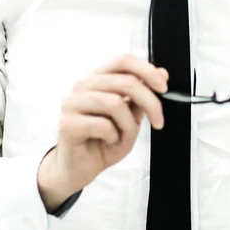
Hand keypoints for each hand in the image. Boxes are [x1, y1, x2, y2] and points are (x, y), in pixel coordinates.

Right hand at [37, 54, 168, 211]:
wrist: (80, 169)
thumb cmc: (104, 140)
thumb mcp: (131, 117)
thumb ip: (142, 95)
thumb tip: (162, 73)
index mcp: (98, 77)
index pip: (124, 60)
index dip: (147, 70)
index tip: (163, 87)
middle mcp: (83, 84)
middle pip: (125, 81)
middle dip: (150, 102)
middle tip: (158, 121)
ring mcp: (72, 102)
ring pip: (115, 103)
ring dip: (128, 125)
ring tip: (123, 136)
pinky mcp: (66, 124)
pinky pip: (102, 125)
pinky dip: (113, 137)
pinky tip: (107, 141)